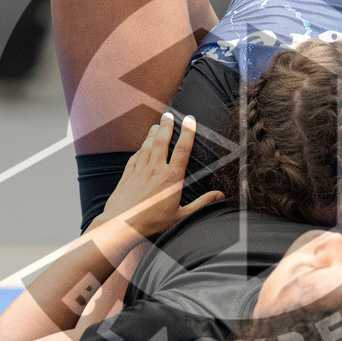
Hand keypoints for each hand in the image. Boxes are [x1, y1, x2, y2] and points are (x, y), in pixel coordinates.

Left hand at [98, 113, 223, 238]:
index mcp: (172, 178)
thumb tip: (219, 196)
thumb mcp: (182, 216)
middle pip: (162, 141)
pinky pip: (134, 158)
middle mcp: (155, 170)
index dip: (188, 132)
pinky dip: (139, 150)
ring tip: (157, 126)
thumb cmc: (152, 224)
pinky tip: (141, 148)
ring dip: (152, 134)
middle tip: (169, 115)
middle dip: (167, 126)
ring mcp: (139, 171)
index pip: (183, 149)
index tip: (190, 120)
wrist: (122, 225)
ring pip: (147, 146)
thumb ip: (201, 204)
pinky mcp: (127, 176)